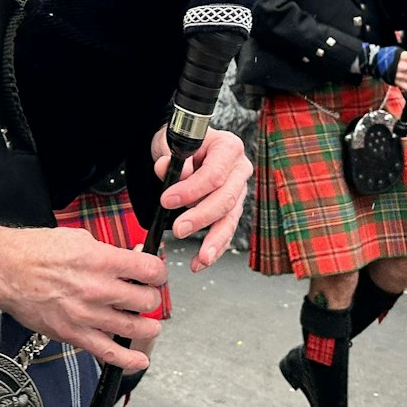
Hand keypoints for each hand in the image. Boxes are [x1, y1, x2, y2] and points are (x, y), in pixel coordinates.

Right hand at [0, 226, 165, 372]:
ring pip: (134, 327)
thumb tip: (128, 260)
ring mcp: (87, 315)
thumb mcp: (78, 238)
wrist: (4, 269)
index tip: (155, 275)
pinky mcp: (73, 334)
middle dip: (151, 297)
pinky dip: (128, 359)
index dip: (158, 272)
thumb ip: (107, 252)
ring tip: (147, 323)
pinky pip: (108, 352)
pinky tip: (140, 359)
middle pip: (146, 300)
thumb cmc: (34, 251)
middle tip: (146, 296)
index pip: (150, 270)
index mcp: (100, 260)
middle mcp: (97, 289)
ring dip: (147, 326)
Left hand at [151, 126, 250, 272]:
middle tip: (178, 230)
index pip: (214, 174)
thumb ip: (170, 159)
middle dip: (201, 218)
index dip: (191, 190)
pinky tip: (200, 262)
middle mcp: (240, 169)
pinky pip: (226, 230)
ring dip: (214, 241)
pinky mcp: (233, 209)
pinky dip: (214, 248)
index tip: (167, 200)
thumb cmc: (181, 144)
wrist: (187, 148)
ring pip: (230, 219)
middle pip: (226, 199)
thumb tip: (167, 171)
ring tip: (201, 259)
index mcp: (229, 147)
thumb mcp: (171, 144)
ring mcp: (239, 190)